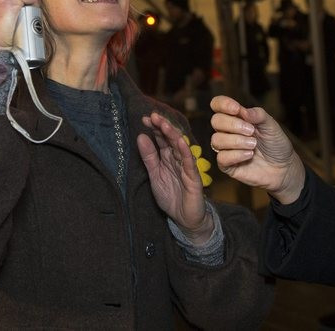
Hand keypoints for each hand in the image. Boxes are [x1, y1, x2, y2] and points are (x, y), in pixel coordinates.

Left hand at [137, 112, 211, 243]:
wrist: (184, 219)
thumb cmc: (171, 196)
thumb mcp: (155, 175)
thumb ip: (148, 157)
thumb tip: (140, 136)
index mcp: (167, 157)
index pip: (161, 138)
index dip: (154, 128)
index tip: (144, 118)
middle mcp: (177, 159)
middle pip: (170, 139)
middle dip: (162, 126)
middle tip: (153, 116)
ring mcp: (186, 167)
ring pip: (180, 147)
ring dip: (172, 134)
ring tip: (164, 124)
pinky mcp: (194, 178)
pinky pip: (189, 163)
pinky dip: (185, 151)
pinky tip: (180, 142)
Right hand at [209, 96, 305, 203]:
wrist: (284, 168)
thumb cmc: (276, 144)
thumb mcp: (271, 126)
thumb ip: (258, 115)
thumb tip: (243, 111)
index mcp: (236, 117)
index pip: (218, 105)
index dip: (223, 104)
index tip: (237, 109)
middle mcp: (227, 131)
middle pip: (215, 121)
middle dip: (233, 124)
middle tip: (251, 131)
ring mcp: (226, 148)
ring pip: (216, 140)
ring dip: (236, 141)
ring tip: (253, 145)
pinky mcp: (227, 165)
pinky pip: (221, 158)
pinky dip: (236, 155)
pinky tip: (249, 155)